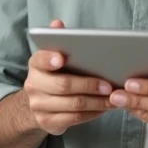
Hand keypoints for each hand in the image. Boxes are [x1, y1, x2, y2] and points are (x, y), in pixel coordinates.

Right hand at [24, 19, 114, 135]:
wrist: (37, 104)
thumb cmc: (53, 75)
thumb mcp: (52, 57)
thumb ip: (57, 41)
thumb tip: (57, 24)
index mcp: (35, 65)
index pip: (40, 59)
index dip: (50, 59)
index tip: (62, 58)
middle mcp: (33, 85)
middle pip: (63, 85)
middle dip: (89, 85)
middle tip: (109, 85)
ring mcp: (39, 106)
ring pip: (73, 105)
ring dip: (97, 102)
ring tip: (114, 98)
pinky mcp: (47, 122)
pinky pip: (75, 118)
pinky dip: (93, 113)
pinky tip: (105, 107)